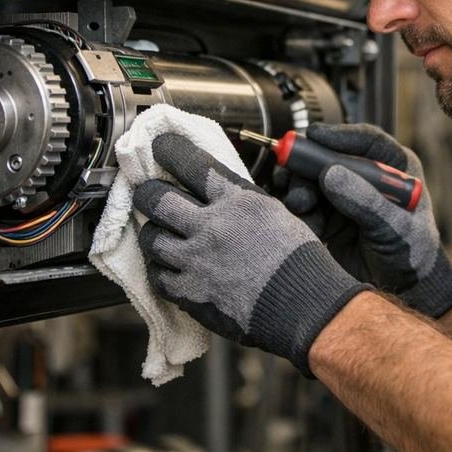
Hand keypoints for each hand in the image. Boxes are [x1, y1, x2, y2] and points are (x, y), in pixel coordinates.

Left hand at [134, 133, 370, 374]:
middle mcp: (211, 226)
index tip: (159, 147)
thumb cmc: (298, 259)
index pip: (190, 164)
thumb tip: (217, 194)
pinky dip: (161, 270)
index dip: (169, 151)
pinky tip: (170, 268)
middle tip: (148, 195)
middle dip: (147, 194)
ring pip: (150, 238)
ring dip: (153, 234)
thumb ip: (241, 201)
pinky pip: (158, 276)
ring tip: (160, 235)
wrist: (304, 304)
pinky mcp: (190, 293)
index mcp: (236, 200)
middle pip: (156, 199)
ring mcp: (197, 260)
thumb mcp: (274, 212)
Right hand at [301, 123, 451, 318]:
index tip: (314, 135)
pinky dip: (299, 213)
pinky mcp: (328, 216)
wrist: (404, 293)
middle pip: (330, 157)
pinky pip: (304, 205)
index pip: (367, 141)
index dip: (339, 135)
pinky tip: (309, 227)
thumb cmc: (414, 257)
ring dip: (299, 190)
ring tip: (300, 205)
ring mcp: (346, 196)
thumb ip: (366, 202)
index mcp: (394, 170)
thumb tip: (332, 174)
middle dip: (307, 165)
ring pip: (311, 180)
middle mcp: (367, 178)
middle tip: (290, 176)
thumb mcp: (395, 230)